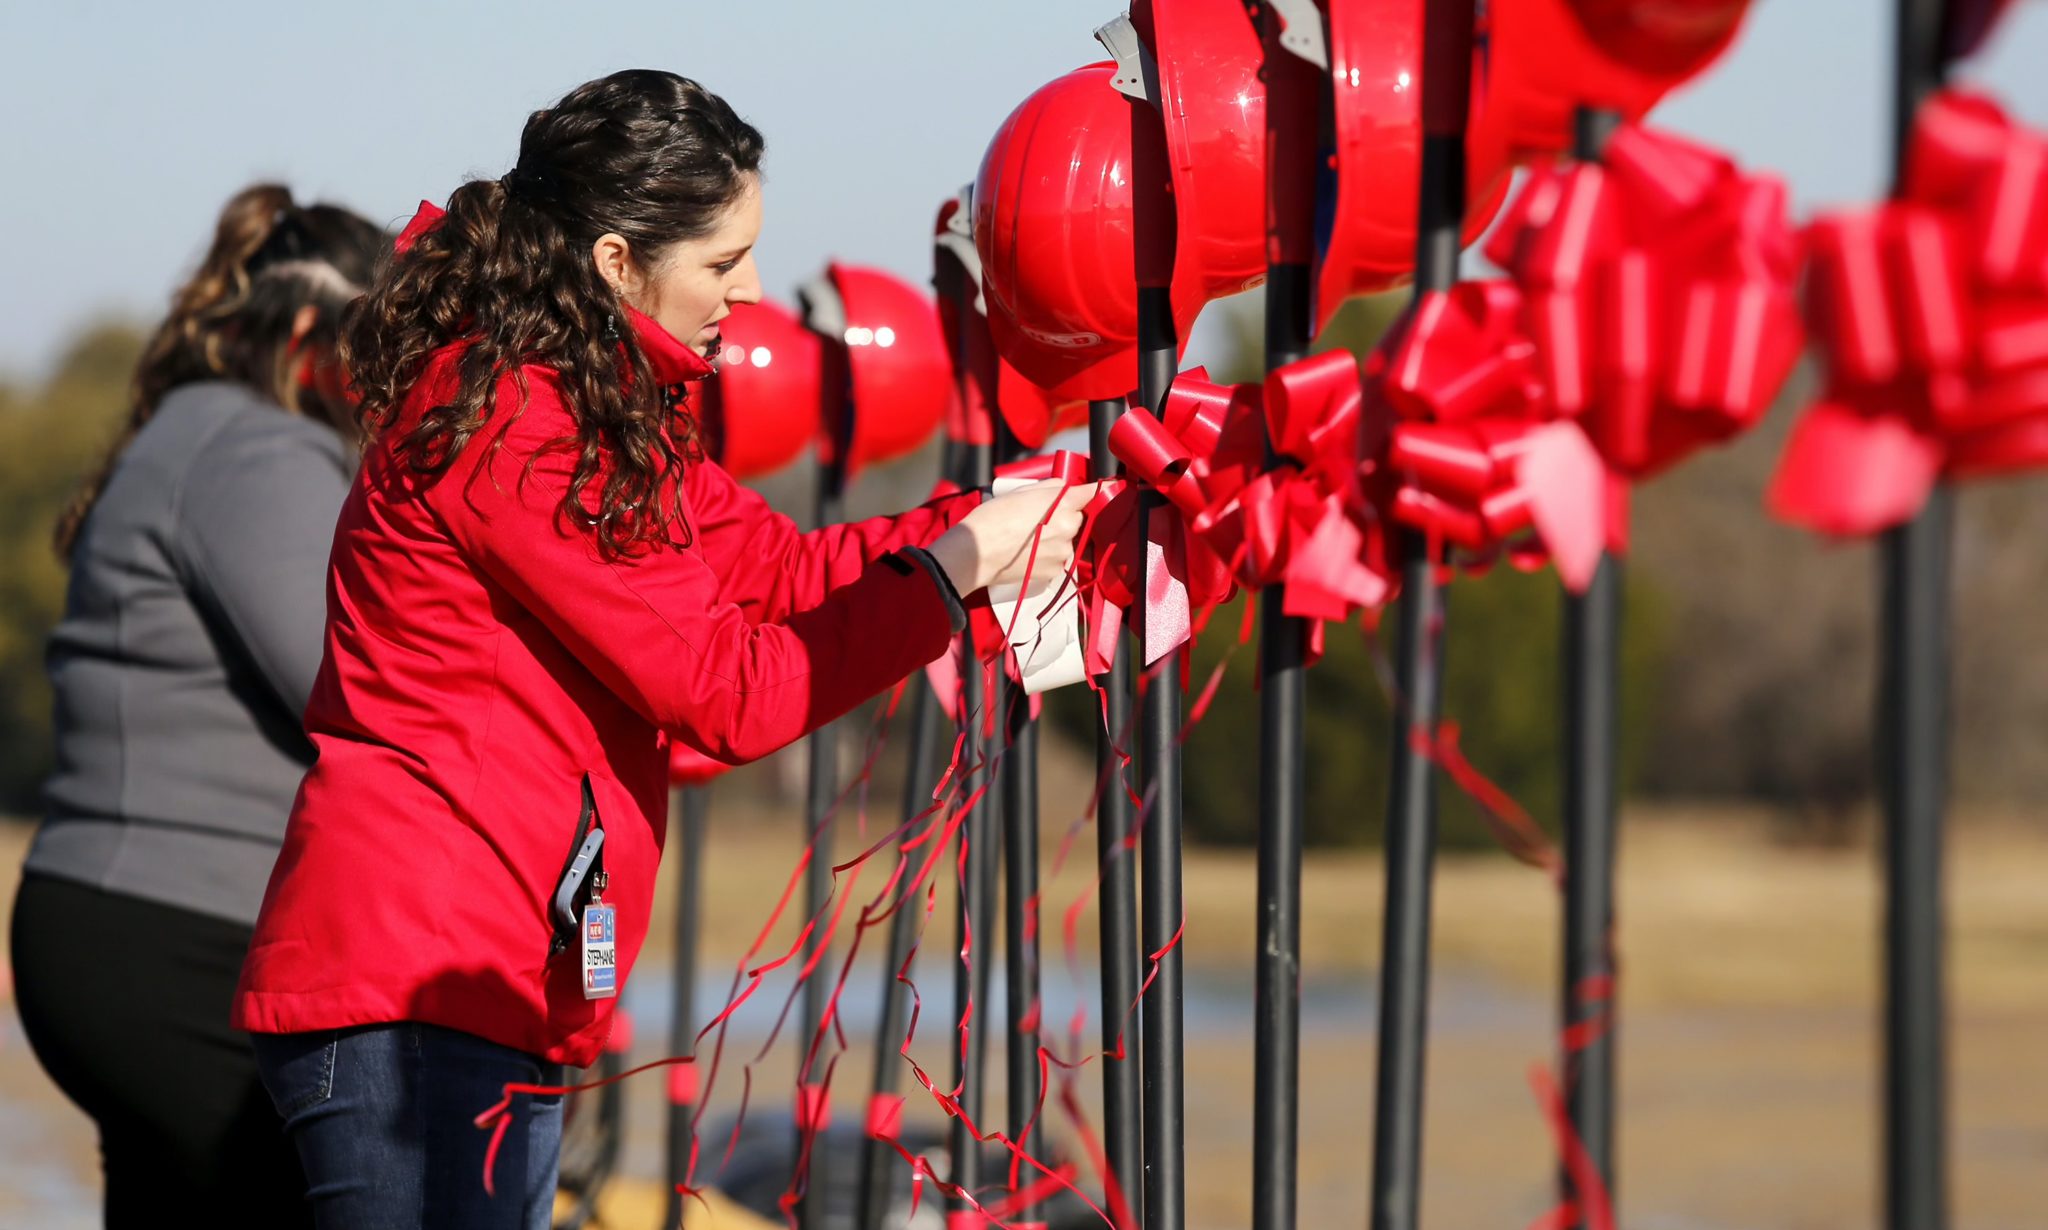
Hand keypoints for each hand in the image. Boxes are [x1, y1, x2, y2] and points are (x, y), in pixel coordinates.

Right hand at [926, 480, 1100, 596]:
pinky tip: (1028, 553)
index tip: (1094, 491)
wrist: (976, 553)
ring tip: (1028, 539)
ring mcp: (1063, 551)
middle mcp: (1069, 527)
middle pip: (1076, 518)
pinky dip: (1047, 555)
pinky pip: (1057, 559)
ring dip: (1055, 538)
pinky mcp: (1055, 570)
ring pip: (1067, 540)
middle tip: (1037, 519)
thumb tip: (1064, 487)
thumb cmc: (993, 518)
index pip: (1091, 493)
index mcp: (1063, 503)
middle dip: (1063, 516)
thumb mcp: (1021, 491)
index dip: (1091, 491)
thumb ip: (1049, 487)